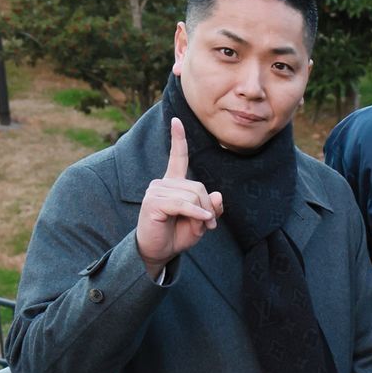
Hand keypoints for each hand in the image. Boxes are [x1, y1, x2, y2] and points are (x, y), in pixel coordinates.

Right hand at [135, 118, 223, 278]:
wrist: (158, 251)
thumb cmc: (177, 235)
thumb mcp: (201, 223)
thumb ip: (211, 209)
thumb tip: (218, 195)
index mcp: (173, 183)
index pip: (177, 157)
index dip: (178, 139)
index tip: (176, 120)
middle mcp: (162, 183)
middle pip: (198, 186)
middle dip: (208, 207)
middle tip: (209, 224)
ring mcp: (156, 191)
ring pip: (192, 195)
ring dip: (203, 214)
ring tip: (201, 227)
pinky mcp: (153, 202)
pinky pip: (183, 204)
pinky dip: (196, 214)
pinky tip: (202, 222)